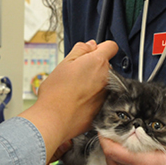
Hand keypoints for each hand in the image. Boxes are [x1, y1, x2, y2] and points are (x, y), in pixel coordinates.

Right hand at [20, 40, 117, 160]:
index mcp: (97, 62)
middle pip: (106, 65)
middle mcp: (106, 78)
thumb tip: (90, 45)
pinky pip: (100, 97)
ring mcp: (106, 94)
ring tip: (75, 88)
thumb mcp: (64, 63)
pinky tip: (77, 100)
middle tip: (76, 72)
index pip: (111, 46)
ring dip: (93, 82)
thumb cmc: (56, 93)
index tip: (93, 51)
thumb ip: (80, 50)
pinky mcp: (103, 108)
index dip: (101, 47)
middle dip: (94, 66)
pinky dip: (92, 97)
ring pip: (103, 82)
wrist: (54, 119)